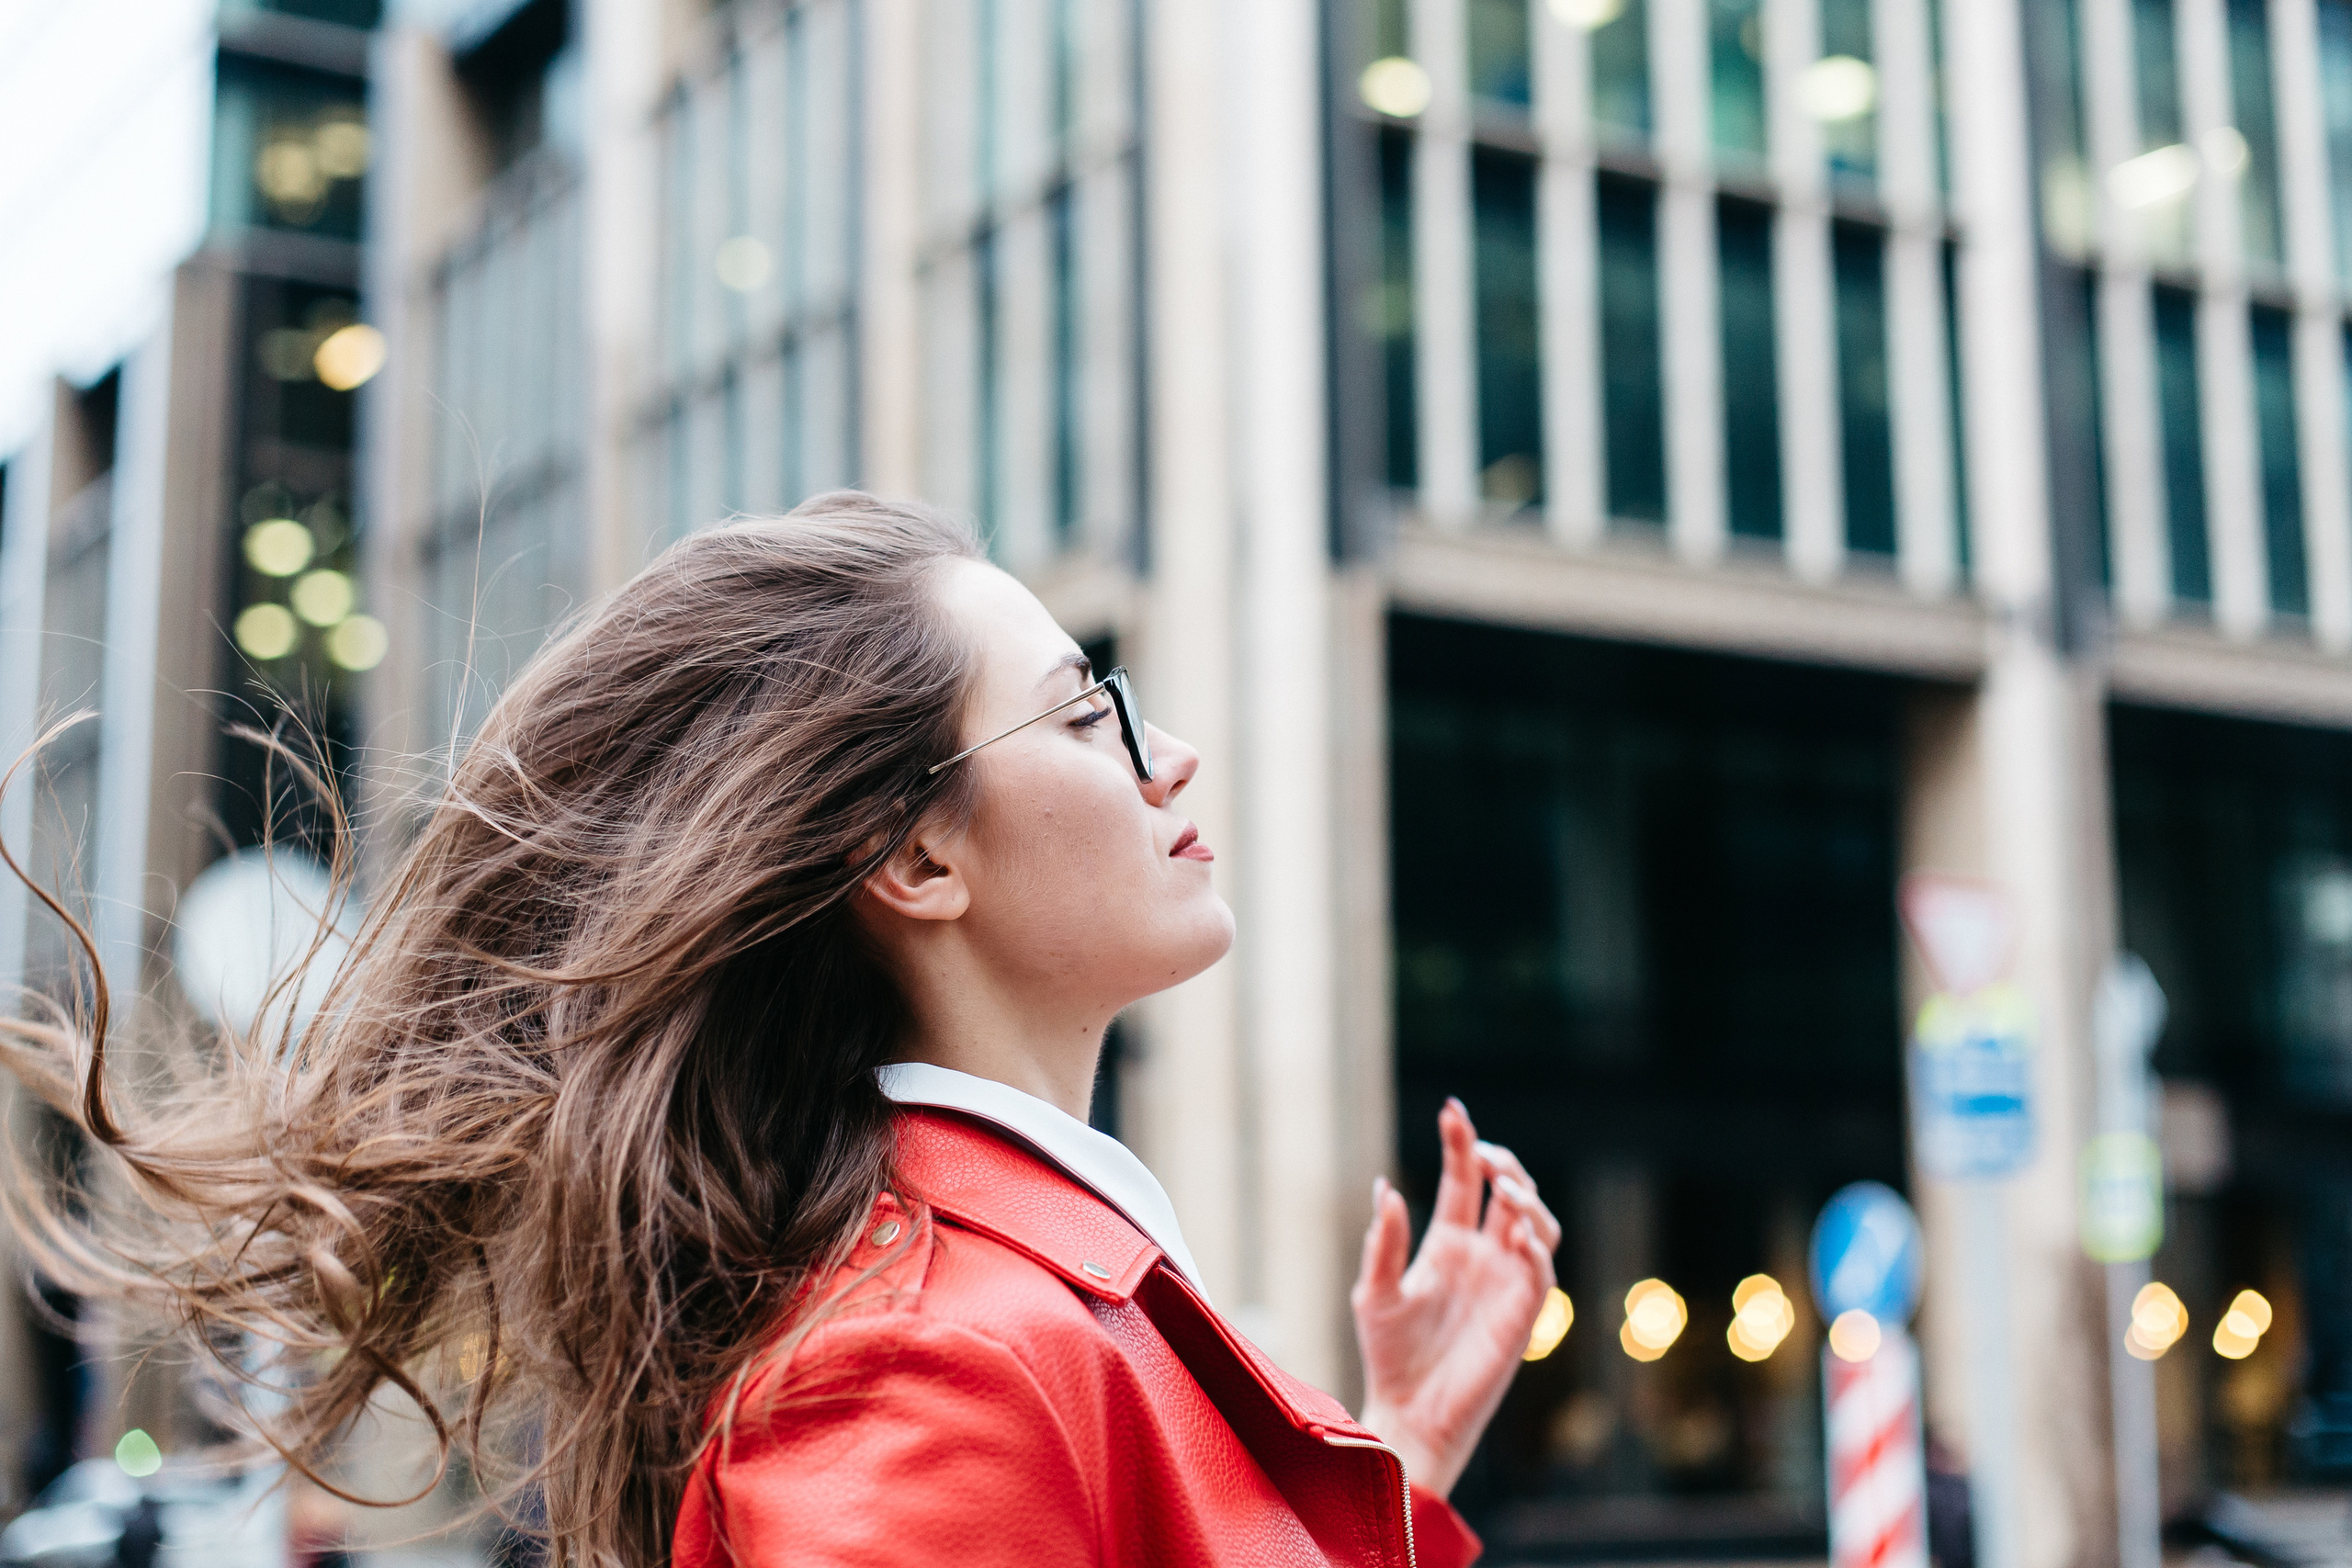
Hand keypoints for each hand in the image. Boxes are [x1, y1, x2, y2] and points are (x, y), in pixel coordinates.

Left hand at [1352, 1098, 1558, 1498]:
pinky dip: (1535, 1248)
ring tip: (1505, 1187)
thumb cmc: (1390, 1354)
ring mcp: (1505, 1282)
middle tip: (1484, 1153)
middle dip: (1503, 1163)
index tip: (1453, 1109)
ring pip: (1537, 1223)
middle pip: (1509, 1192)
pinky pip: (1541, 1272)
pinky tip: (1517, 1234)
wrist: (1409, 1412)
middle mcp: (1483, 1256)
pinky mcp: (1522, 1315)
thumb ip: (1384, 1242)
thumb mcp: (1376, 1292)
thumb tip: (1386, 1187)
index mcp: (1447, 1243)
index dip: (1462, 1144)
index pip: (1463, 1180)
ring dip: (1527, 1199)